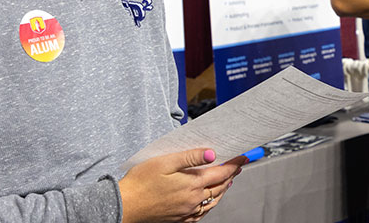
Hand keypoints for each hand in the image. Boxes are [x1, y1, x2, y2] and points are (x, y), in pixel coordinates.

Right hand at [119, 148, 246, 222]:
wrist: (124, 206)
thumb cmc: (140, 182)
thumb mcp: (164, 162)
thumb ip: (190, 157)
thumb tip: (212, 154)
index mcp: (192, 185)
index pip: (221, 173)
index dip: (234, 163)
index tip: (244, 156)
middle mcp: (194, 200)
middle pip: (220, 187)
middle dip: (232, 175)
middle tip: (238, 166)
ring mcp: (188, 212)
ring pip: (214, 201)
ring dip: (224, 189)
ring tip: (229, 181)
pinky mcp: (180, 219)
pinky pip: (203, 212)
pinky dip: (211, 203)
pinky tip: (210, 200)